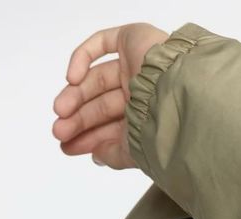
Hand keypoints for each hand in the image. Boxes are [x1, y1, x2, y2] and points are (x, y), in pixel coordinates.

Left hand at [52, 23, 168, 169]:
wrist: (180, 98)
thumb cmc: (166, 128)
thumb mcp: (135, 152)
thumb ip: (114, 155)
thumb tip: (97, 156)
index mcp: (146, 115)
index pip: (110, 125)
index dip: (87, 136)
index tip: (67, 146)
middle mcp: (142, 90)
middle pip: (101, 103)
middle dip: (78, 118)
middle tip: (60, 131)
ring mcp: (136, 64)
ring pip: (97, 78)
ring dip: (76, 95)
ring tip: (61, 111)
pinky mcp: (132, 40)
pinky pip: (100, 44)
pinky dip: (82, 59)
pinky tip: (72, 79)